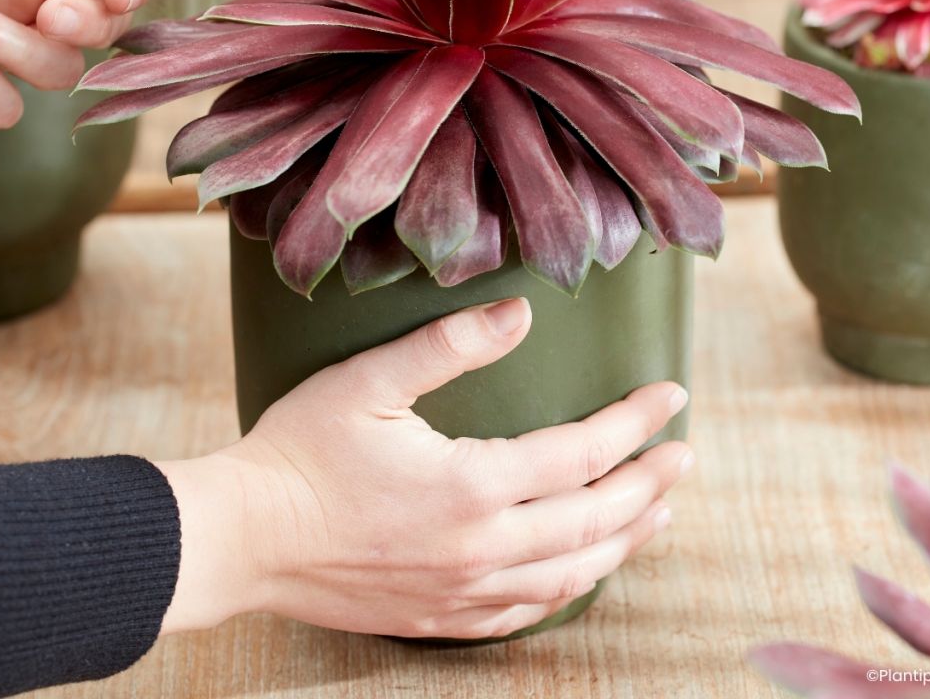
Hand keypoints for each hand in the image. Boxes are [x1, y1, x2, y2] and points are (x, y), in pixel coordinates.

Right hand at [157, 297, 693, 639]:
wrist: (244, 538)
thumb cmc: (301, 452)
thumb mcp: (371, 380)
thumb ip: (451, 346)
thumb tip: (521, 313)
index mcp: (470, 484)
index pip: (581, 452)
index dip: (634, 422)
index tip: (670, 396)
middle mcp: (480, 547)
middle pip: (594, 519)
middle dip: (649, 485)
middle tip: (685, 456)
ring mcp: (462, 590)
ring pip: (571, 573)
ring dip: (624, 540)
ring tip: (659, 513)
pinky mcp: (439, 616)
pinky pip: (525, 612)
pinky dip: (568, 588)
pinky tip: (582, 572)